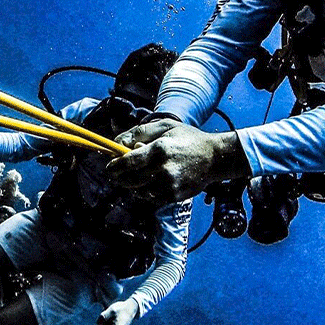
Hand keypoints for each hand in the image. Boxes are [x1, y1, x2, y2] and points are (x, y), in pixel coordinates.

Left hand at [107, 120, 249, 202]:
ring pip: (139, 191)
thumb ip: (139, 132)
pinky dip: (145, 192)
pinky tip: (149, 182)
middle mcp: (163, 169)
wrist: (214, 158)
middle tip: (117, 173)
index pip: (128, 162)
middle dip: (120, 177)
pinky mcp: (174, 196)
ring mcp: (169, 185)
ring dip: (132, 185)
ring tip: (136, 176)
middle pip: (130, 179)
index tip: (110, 166)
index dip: (115, 166)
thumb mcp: (165, 126)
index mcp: (159, 149)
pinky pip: (150, 198)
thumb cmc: (188, 138)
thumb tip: (118, 142)